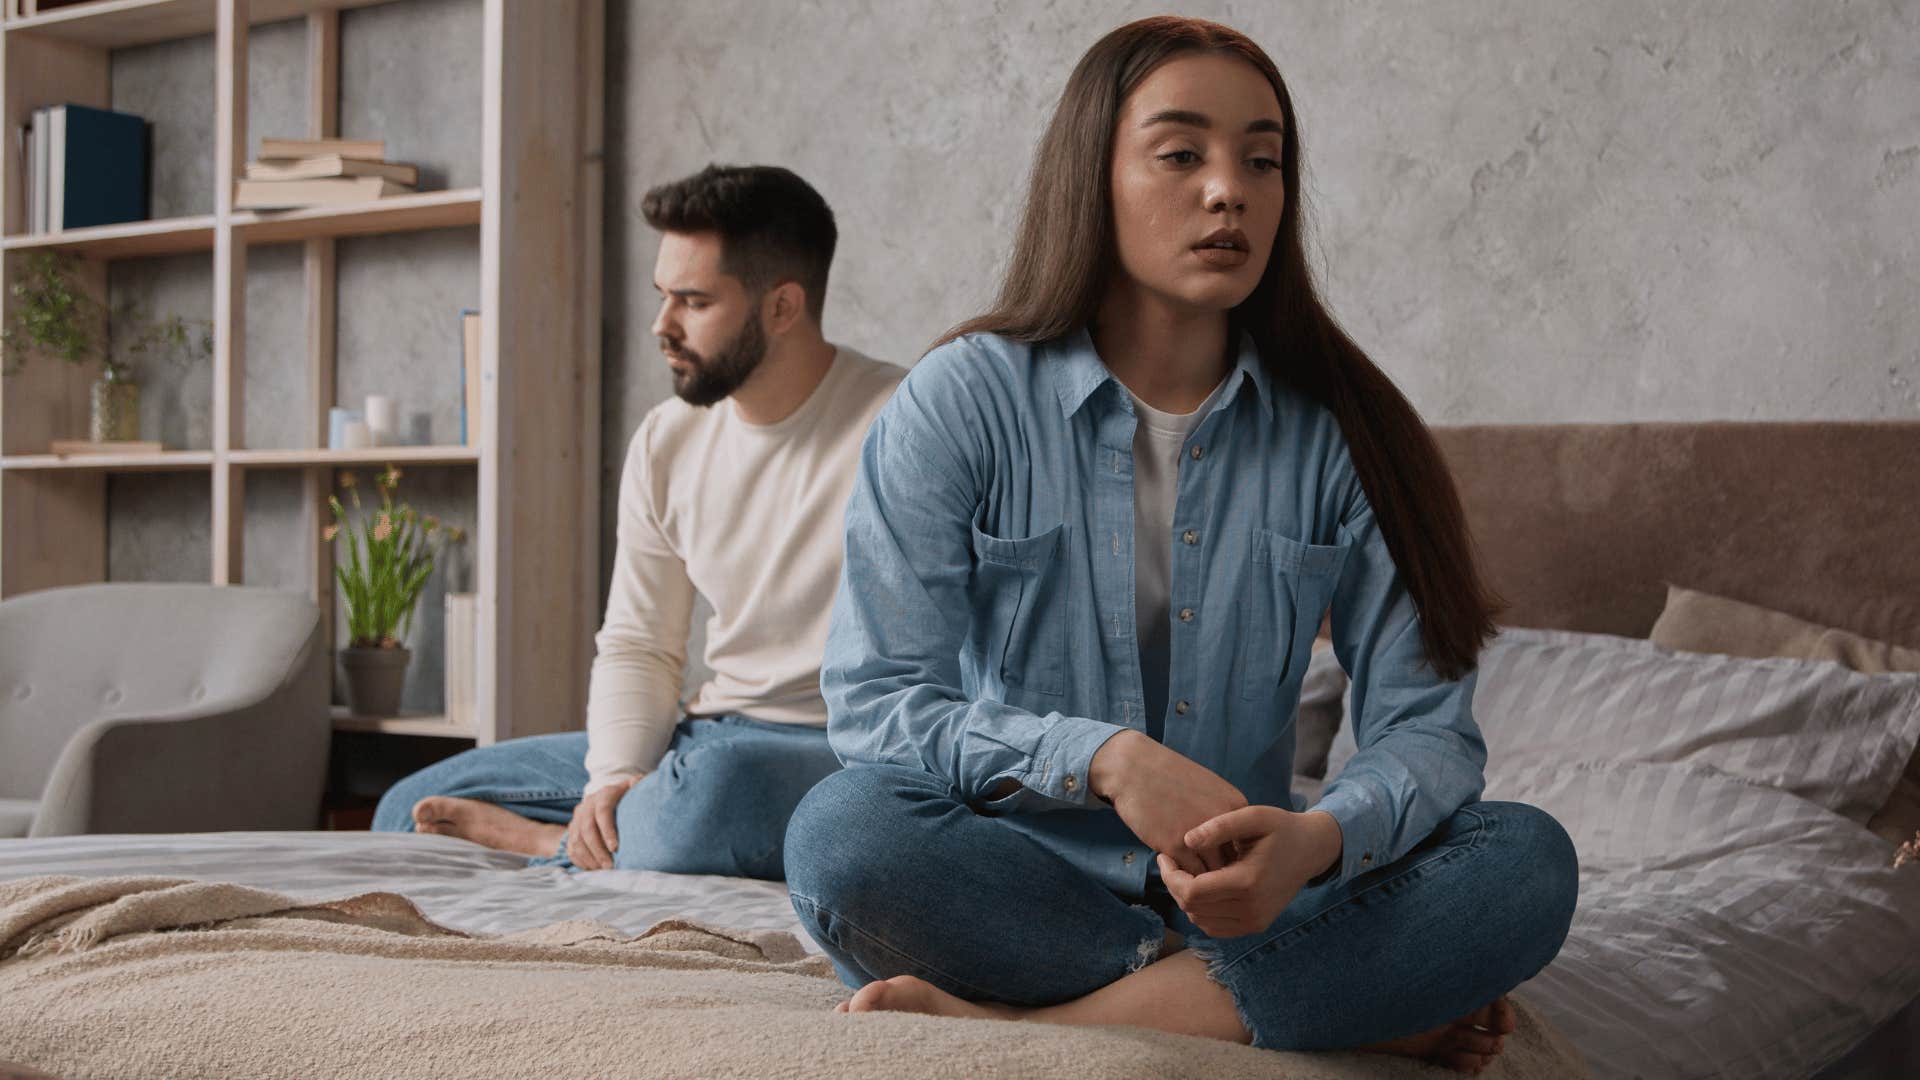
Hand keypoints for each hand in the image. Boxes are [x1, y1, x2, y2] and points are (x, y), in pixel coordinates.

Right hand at [565, 774, 641, 869]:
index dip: (607, 831)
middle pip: (587, 830)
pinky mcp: (571, 831)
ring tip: (603, 870)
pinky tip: (593, 869)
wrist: (607, 798)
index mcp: (603, 795)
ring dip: (589, 858)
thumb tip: (639, 782)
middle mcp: (587, 806)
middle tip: (611, 866)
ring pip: (576, 841)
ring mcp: (577, 818)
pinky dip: (581, 861)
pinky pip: (571, 848)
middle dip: (598, 850)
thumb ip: (637, 785)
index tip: (616, 848)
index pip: (602, 812)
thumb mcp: (633, 788)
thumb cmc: (627, 797)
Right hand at [1090, 730, 1247, 874]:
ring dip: (1203, 882)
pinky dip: (1183, 879)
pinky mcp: (1175, 845)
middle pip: (1234, 864)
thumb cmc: (1168, 776)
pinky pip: (1188, 876)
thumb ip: (1223, 814)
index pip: (1247, 847)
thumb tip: (1228, 844)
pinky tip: (1174, 871)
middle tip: (1209, 880)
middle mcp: (1223, 822)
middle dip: (1222, 876)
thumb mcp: (1208, 788)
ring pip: (1212, 876)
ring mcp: (1200, 835)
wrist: (1133, 767)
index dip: (1234, 859)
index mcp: (1236, 806)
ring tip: (1191, 880)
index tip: (1221, 863)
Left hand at [1157, 807, 1341, 937]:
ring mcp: (1254, 922)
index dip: (1169, 876)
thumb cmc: (1281, 828)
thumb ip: (1220, 825)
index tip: (1164, 855)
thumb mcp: (1254, 816)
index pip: (1191, 892)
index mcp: (1248, 882)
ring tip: (1186, 871)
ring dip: (1186, 898)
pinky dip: (1201, 911)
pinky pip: (1214, 928)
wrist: (1311, 850)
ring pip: (1200, 920)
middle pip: (1192, 908)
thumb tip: (1187, 839)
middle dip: (1174, 885)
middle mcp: (1251, 909)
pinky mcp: (1256, 926)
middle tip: (1171, 861)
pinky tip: (1202, 887)